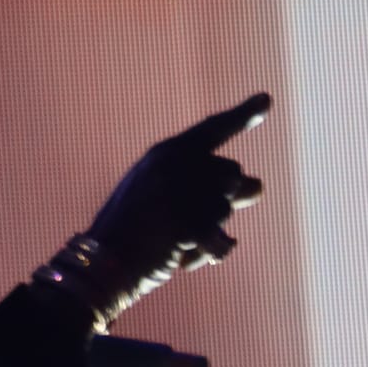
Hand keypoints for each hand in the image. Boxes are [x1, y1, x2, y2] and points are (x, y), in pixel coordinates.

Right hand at [56, 93, 268, 324]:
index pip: (212, 129)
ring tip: (183, 245)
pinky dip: (214, 253)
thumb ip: (200, 183)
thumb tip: (259, 186)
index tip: (266, 102)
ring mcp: (182, 195)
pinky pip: (223, 242)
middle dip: (228, 198)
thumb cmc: (128, 233)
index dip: (242, 115)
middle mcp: (177, 166)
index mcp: (166, 153)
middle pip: (231, 173)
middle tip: (209, 219)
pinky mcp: (187, 227)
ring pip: (226, 209)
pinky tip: (194, 258)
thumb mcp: (156, 194)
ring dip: (213, 231)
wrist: (101, 265)